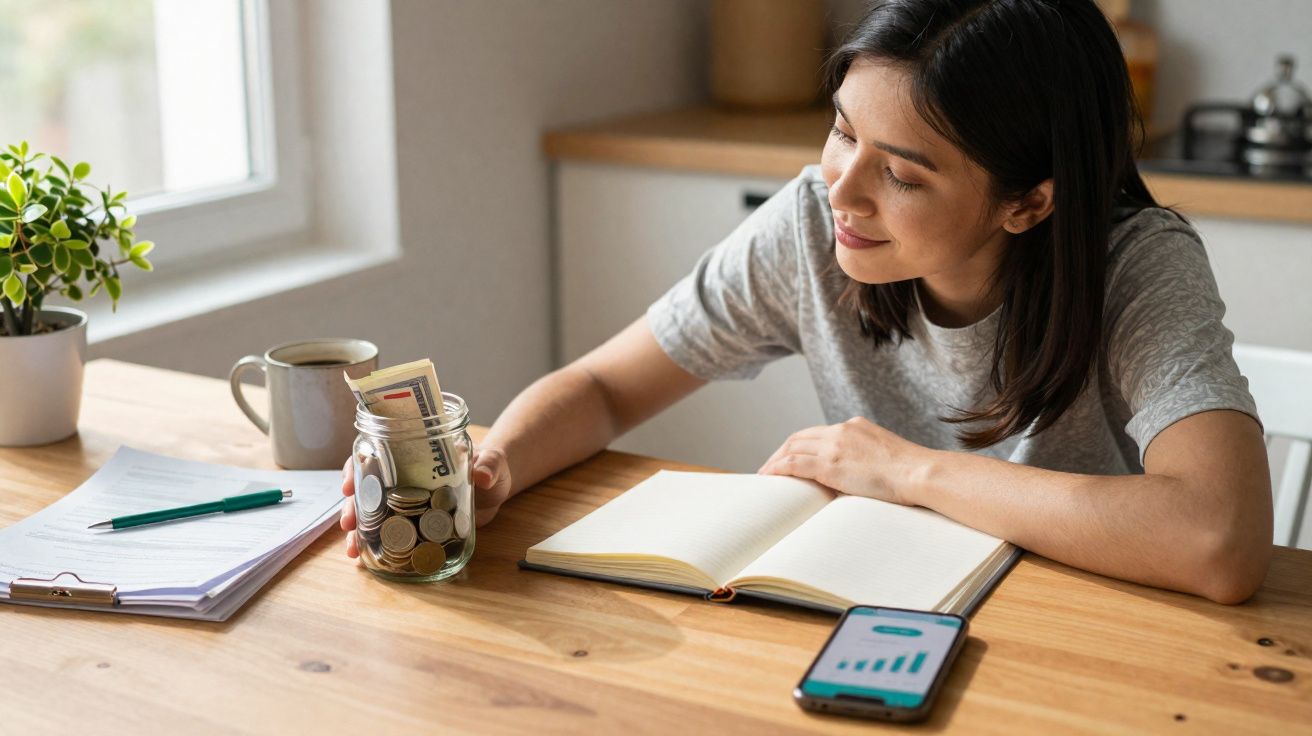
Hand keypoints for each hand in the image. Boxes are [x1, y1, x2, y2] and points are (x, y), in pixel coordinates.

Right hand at [338, 445, 514, 557]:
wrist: (497, 486)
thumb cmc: (490, 464)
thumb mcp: (491, 461)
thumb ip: (488, 465)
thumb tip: (483, 475)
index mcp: (415, 456)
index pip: (377, 455)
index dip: (357, 467)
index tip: (348, 484)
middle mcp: (405, 478)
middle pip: (369, 489)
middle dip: (354, 506)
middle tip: (348, 524)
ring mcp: (409, 502)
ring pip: (374, 514)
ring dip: (360, 532)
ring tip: (353, 550)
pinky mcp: (417, 524)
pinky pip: (391, 534)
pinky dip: (376, 547)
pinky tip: (365, 562)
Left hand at [757, 417, 929, 505]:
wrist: (918, 473)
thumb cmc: (910, 474)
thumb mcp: (884, 457)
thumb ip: (865, 459)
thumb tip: (852, 478)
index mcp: (855, 426)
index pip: (818, 432)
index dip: (800, 444)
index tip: (791, 455)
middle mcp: (842, 430)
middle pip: (800, 437)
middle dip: (782, 451)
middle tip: (770, 466)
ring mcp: (835, 445)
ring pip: (793, 448)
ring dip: (775, 461)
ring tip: (765, 475)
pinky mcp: (830, 463)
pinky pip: (794, 463)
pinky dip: (779, 468)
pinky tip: (770, 477)